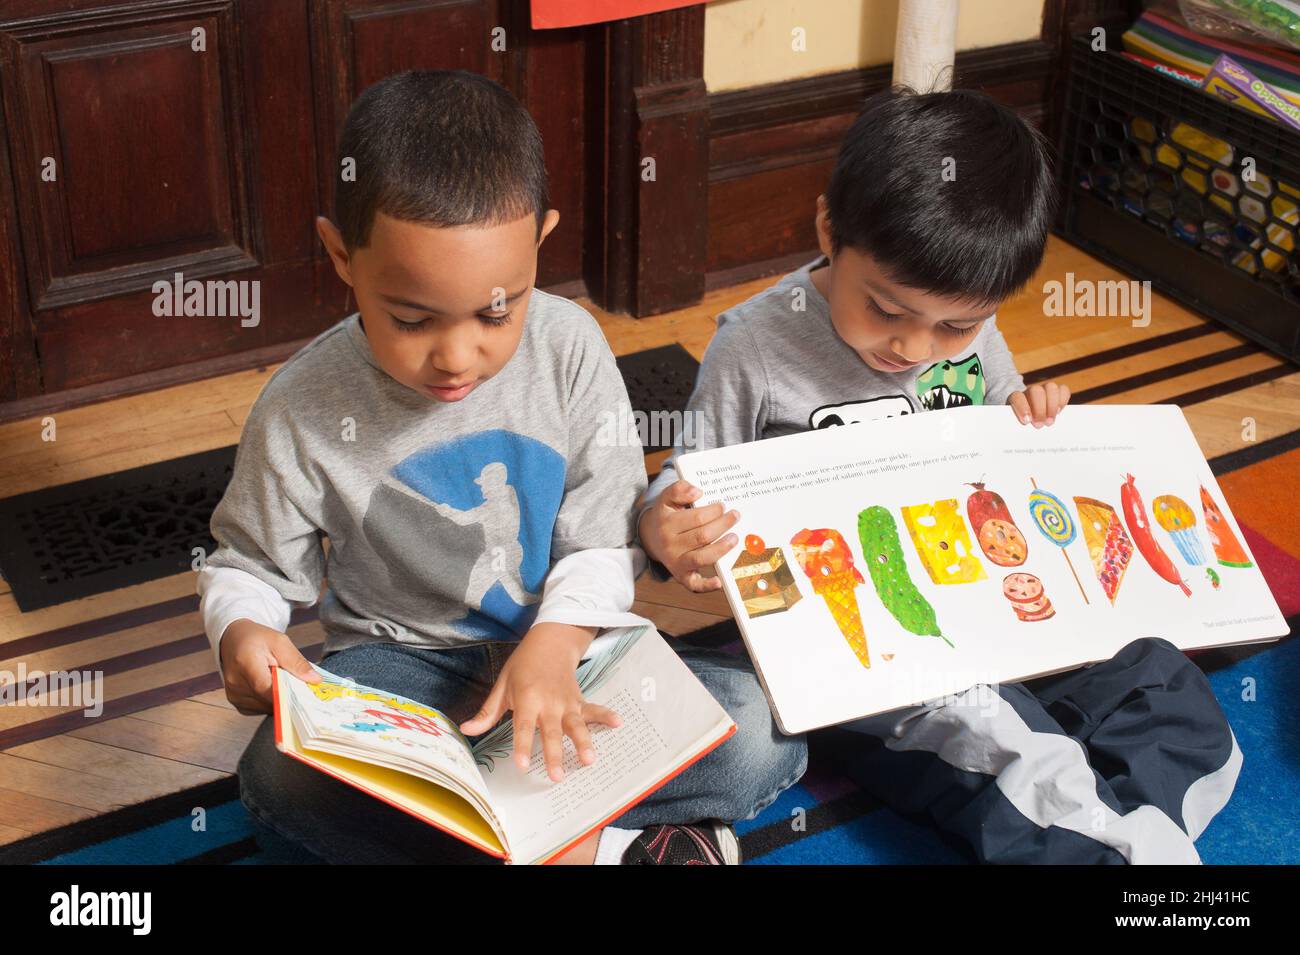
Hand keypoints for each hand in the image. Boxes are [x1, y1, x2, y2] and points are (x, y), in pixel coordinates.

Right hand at [219, 618, 320, 714]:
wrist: (233, 640)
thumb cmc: (256, 639)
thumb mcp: (280, 642)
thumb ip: (297, 662)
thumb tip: (315, 680)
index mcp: (245, 664)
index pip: (266, 689)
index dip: (287, 695)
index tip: (304, 696)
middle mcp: (235, 683)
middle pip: (268, 700)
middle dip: (287, 696)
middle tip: (298, 686)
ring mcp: (233, 695)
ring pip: (265, 707)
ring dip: (278, 699)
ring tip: (281, 682)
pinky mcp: (235, 702)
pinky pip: (258, 709)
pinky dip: (268, 701)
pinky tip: (272, 688)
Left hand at [459, 623, 620, 781]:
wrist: (550, 642)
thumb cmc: (523, 666)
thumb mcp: (502, 685)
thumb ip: (488, 711)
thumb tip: (467, 729)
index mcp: (527, 698)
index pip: (523, 726)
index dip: (523, 746)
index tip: (522, 766)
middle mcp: (549, 702)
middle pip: (552, 731)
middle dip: (555, 754)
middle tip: (557, 777)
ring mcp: (567, 702)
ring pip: (576, 724)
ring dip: (584, 742)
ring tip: (590, 760)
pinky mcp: (579, 700)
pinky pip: (593, 710)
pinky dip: (606, 715)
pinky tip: (618, 722)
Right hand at [638, 480, 739, 592]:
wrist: (649, 539)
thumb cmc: (665, 516)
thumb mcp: (666, 498)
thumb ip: (679, 489)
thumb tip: (697, 492)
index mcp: (667, 524)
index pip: (697, 518)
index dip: (714, 511)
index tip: (723, 506)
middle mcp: (670, 545)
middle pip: (702, 536)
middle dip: (723, 525)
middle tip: (734, 517)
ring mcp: (676, 562)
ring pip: (702, 558)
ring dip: (721, 549)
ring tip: (734, 538)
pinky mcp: (681, 576)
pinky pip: (694, 585)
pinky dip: (707, 585)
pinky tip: (719, 581)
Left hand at [1008, 382, 1070, 427]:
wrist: (1029, 417)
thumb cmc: (1022, 423)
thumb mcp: (1016, 425)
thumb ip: (1017, 427)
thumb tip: (1019, 436)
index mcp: (1016, 398)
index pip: (1017, 397)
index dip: (1022, 408)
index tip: (1027, 421)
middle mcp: (1030, 391)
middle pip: (1035, 391)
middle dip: (1039, 409)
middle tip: (1040, 425)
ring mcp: (1044, 389)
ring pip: (1050, 387)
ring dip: (1052, 405)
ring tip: (1050, 421)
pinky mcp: (1057, 392)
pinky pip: (1063, 390)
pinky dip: (1062, 400)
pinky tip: (1059, 412)